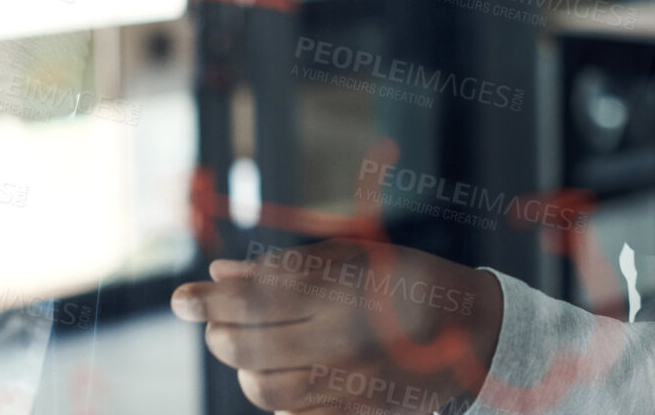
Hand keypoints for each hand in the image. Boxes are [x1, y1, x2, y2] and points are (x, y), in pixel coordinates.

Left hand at [172, 239, 502, 413]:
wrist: (475, 331)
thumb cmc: (408, 279)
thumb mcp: (354, 255)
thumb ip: (287, 265)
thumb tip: (220, 272)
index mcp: (346, 289)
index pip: (256, 297)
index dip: (209, 301)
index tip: (179, 300)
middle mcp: (346, 338)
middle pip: (249, 347)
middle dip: (219, 332)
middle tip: (215, 319)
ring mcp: (352, 383)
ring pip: (263, 388)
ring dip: (241, 367)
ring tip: (246, 346)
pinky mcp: (360, 413)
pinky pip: (292, 413)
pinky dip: (273, 394)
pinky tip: (281, 372)